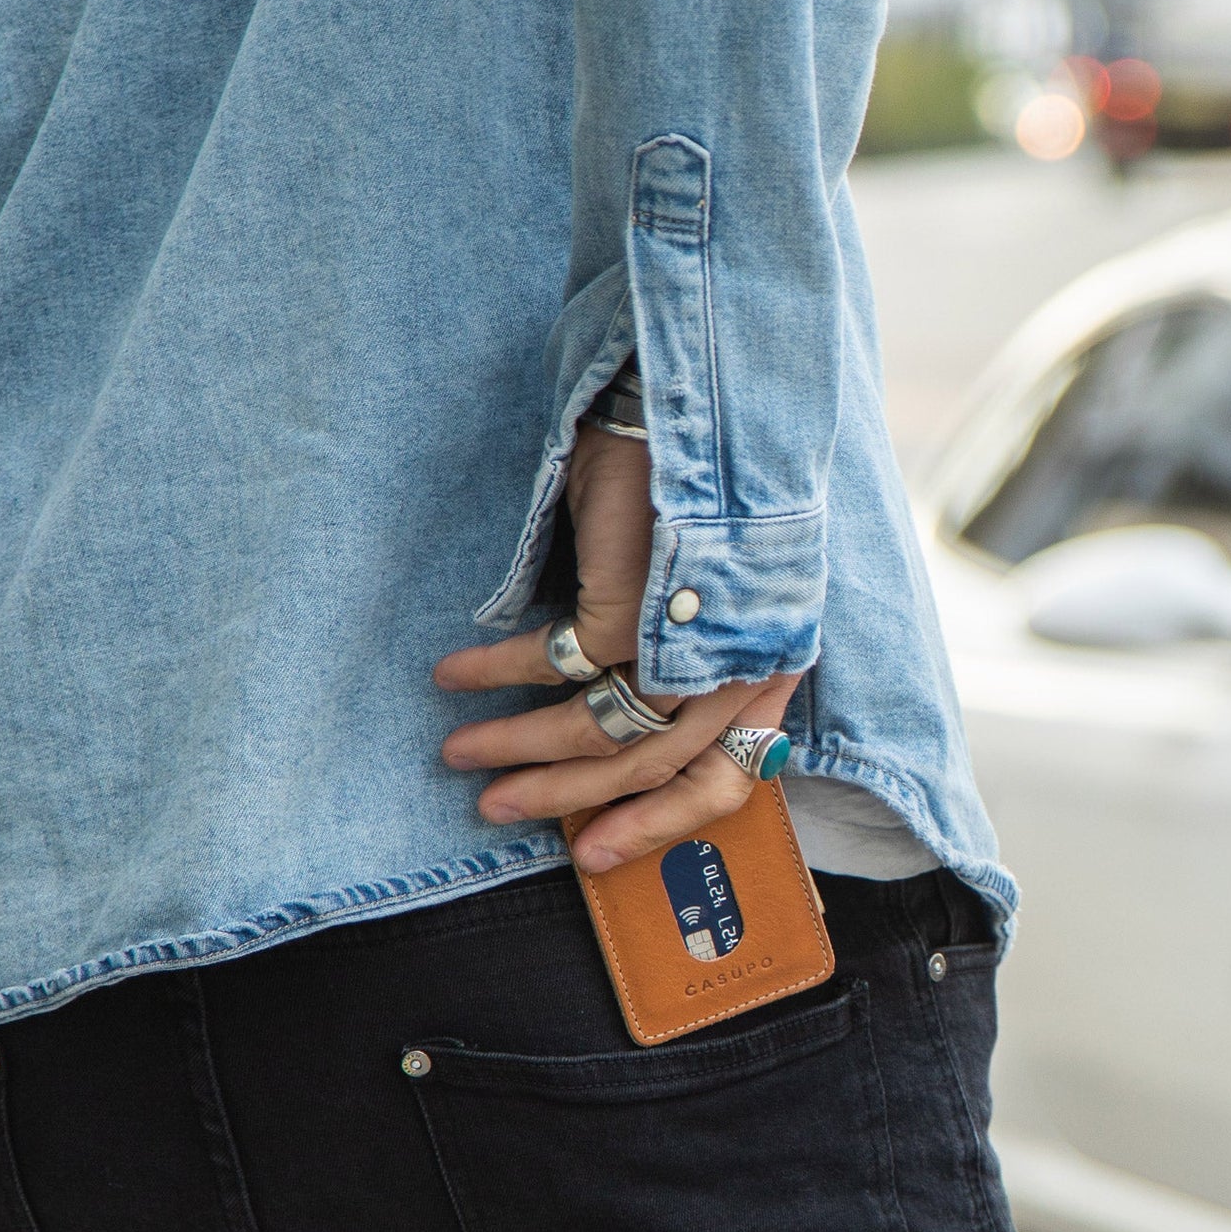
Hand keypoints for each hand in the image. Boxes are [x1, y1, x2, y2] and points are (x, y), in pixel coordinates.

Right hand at [436, 424, 799, 871]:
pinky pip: (559, 665)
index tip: (593, 852)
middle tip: (495, 808)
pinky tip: (458, 673)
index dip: (659, 825)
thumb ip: (675, 650)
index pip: (730, 779)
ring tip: (459, 748)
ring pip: (603, 731)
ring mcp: (698, 639)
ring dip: (518, 746)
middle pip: (654, 768)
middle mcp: (747, 663)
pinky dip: (500, 670)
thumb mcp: (700, 578)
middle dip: (565, 797)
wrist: (693, 379)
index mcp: (772, 663)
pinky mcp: (643, 604)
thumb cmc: (691, 474)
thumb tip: (604, 716)